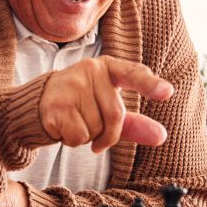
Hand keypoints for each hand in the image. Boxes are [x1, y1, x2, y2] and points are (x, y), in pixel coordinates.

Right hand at [40, 55, 174, 152]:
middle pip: (115, 115)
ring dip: (87, 137)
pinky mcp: (56, 105)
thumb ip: (135, 123)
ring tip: (74, 121)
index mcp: (108, 66)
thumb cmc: (80, 105)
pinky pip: (79, 137)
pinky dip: (73, 140)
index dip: (150, 84)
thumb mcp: (108, 110)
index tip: (167, 92)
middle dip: (108, 135)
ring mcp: (71, 86)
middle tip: (95, 134)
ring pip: (95, 129)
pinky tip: (63, 127)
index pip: (133, 74)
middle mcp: (90, 69)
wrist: (38, 103)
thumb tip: (162, 136)